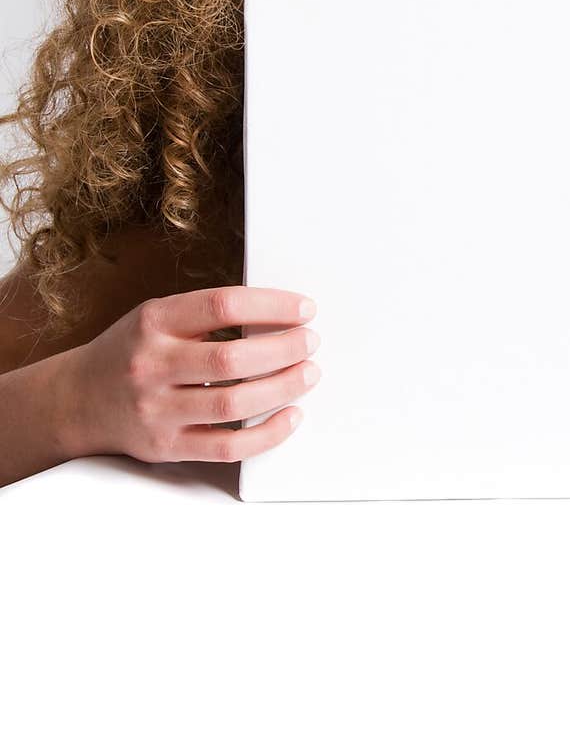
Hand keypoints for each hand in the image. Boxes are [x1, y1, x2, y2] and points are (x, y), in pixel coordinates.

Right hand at [66, 286, 321, 463]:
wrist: (76, 399)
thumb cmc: (131, 352)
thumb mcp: (155, 318)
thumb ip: (205, 315)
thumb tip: (278, 316)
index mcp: (153, 321)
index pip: (222, 305)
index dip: (272, 305)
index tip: (304, 309)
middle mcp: (152, 365)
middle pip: (232, 358)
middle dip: (284, 349)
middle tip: (310, 342)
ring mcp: (157, 410)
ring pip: (234, 404)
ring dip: (283, 388)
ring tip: (308, 374)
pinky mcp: (166, 447)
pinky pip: (227, 447)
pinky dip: (267, 434)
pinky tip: (290, 416)